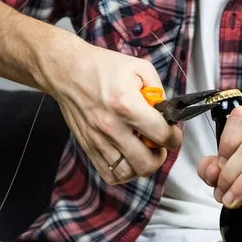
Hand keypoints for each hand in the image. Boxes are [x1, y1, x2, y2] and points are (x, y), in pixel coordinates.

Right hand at [39, 36, 181, 184]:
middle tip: (158, 144)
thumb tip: (167, 113)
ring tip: (142, 152)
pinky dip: (123, 172)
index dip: (174, 138)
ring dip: (141, 166)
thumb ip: (159, 91)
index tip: (173, 134)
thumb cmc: (102, 67)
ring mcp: (98, 140)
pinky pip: (109, 174)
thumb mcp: (139, 68)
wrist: (66, 71)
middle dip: (159, 156)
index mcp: (127, 105)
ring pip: (127, 173)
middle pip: (146, 163)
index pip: (161, 135)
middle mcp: (112, 127)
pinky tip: (127, 158)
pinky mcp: (88, 146)